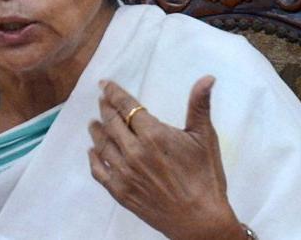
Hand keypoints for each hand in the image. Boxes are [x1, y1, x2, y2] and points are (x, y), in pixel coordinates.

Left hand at [88, 76, 245, 239]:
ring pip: (102, 144)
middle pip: (111, 122)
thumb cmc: (205, 177)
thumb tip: (207, 78)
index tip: (105, 84)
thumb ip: (199, 105)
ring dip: (96, 130)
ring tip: (93, 122)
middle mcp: (133, 151)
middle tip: (101, 100)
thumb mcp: (205, 137)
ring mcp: (124, 172)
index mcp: (152, 135)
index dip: (114, 93)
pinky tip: (92, 151)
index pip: (126, 106)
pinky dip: (93, 159)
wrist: (201, 221)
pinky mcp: (120, 191)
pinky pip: (99, 171)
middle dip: (105, 108)